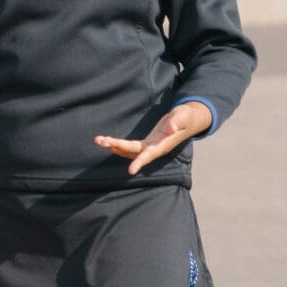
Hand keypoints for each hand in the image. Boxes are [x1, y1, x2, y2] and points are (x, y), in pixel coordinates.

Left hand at [95, 101, 213, 175]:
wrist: (188, 119)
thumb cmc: (186, 117)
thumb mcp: (183, 116)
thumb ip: (176, 121)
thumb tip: (171, 127)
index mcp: (163, 144)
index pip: (149, 154)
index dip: (140, 162)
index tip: (131, 171)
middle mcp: (155, 148)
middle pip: (133, 151)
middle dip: (117, 147)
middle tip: (101, 141)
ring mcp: (150, 146)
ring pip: (129, 151)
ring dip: (114, 146)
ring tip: (98, 141)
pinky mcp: (147, 143)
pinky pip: (131, 148)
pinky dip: (119, 146)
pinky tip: (108, 143)